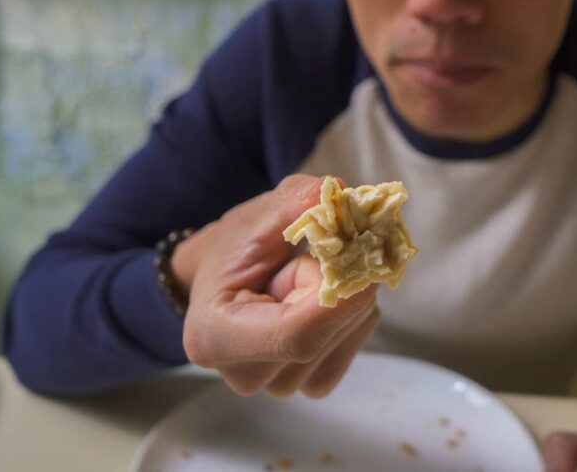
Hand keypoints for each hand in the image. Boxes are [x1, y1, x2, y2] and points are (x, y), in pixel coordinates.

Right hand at [178, 174, 379, 397]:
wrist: (230, 278)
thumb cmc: (236, 247)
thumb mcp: (257, 216)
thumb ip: (292, 202)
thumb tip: (329, 191)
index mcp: (213, 336)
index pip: (295, 335)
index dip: (339, 300)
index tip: (363, 257)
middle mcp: (242, 375)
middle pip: (323, 337)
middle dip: (338, 288)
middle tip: (316, 256)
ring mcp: (277, 386)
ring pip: (342, 340)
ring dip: (345, 301)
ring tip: (304, 281)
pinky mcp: (308, 383)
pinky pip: (351, 349)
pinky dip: (352, 318)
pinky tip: (324, 301)